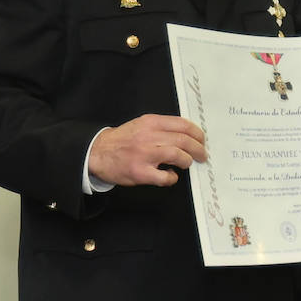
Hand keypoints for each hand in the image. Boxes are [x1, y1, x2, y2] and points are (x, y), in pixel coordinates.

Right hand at [88, 114, 206, 186]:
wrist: (98, 152)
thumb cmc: (122, 140)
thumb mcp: (141, 125)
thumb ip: (162, 127)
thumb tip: (186, 135)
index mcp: (151, 122)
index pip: (182, 125)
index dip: (197, 133)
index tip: (202, 140)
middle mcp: (149, 136)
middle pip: (184, 141)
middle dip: (198, 149)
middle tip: (202, 155)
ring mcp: (145, 155)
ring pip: (178, 156)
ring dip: (187, 161)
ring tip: (186, 164)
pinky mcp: (140, 172)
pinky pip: (165, 176)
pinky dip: (172, 177)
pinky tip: (170, 176)